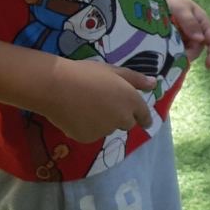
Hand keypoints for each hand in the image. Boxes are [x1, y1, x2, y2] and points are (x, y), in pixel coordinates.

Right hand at [39, 58, 155, 142]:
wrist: (55, 86)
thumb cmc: (85, 74)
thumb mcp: (112, 70)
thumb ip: (135, 79)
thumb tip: (154, 84)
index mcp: (131, 101)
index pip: (144, 115)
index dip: (144, 118)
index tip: (144, 121)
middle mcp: (122, 118)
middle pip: (127, 123)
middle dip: (120, 117)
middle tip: (104, 104)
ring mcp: (105, 130)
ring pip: (108, 128)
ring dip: (103, 121)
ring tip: (85, 106)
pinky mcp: (88, 138)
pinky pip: (91, 134)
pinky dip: (86, 127)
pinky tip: (74, 114)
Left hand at [161, 0, 209, 69]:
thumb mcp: (180, 8)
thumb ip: (190, 23)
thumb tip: (201, 40)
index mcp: (202, 22)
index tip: (208, 66)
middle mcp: (195, 29)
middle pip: (198, 48)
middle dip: (190, 55)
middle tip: (177, 59)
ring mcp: (184, 33)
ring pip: (187, 49)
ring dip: (180, 53)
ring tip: (168, 53)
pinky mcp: (173, 36)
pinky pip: (176, 47)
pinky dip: (172, 50)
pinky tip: (164, 50)